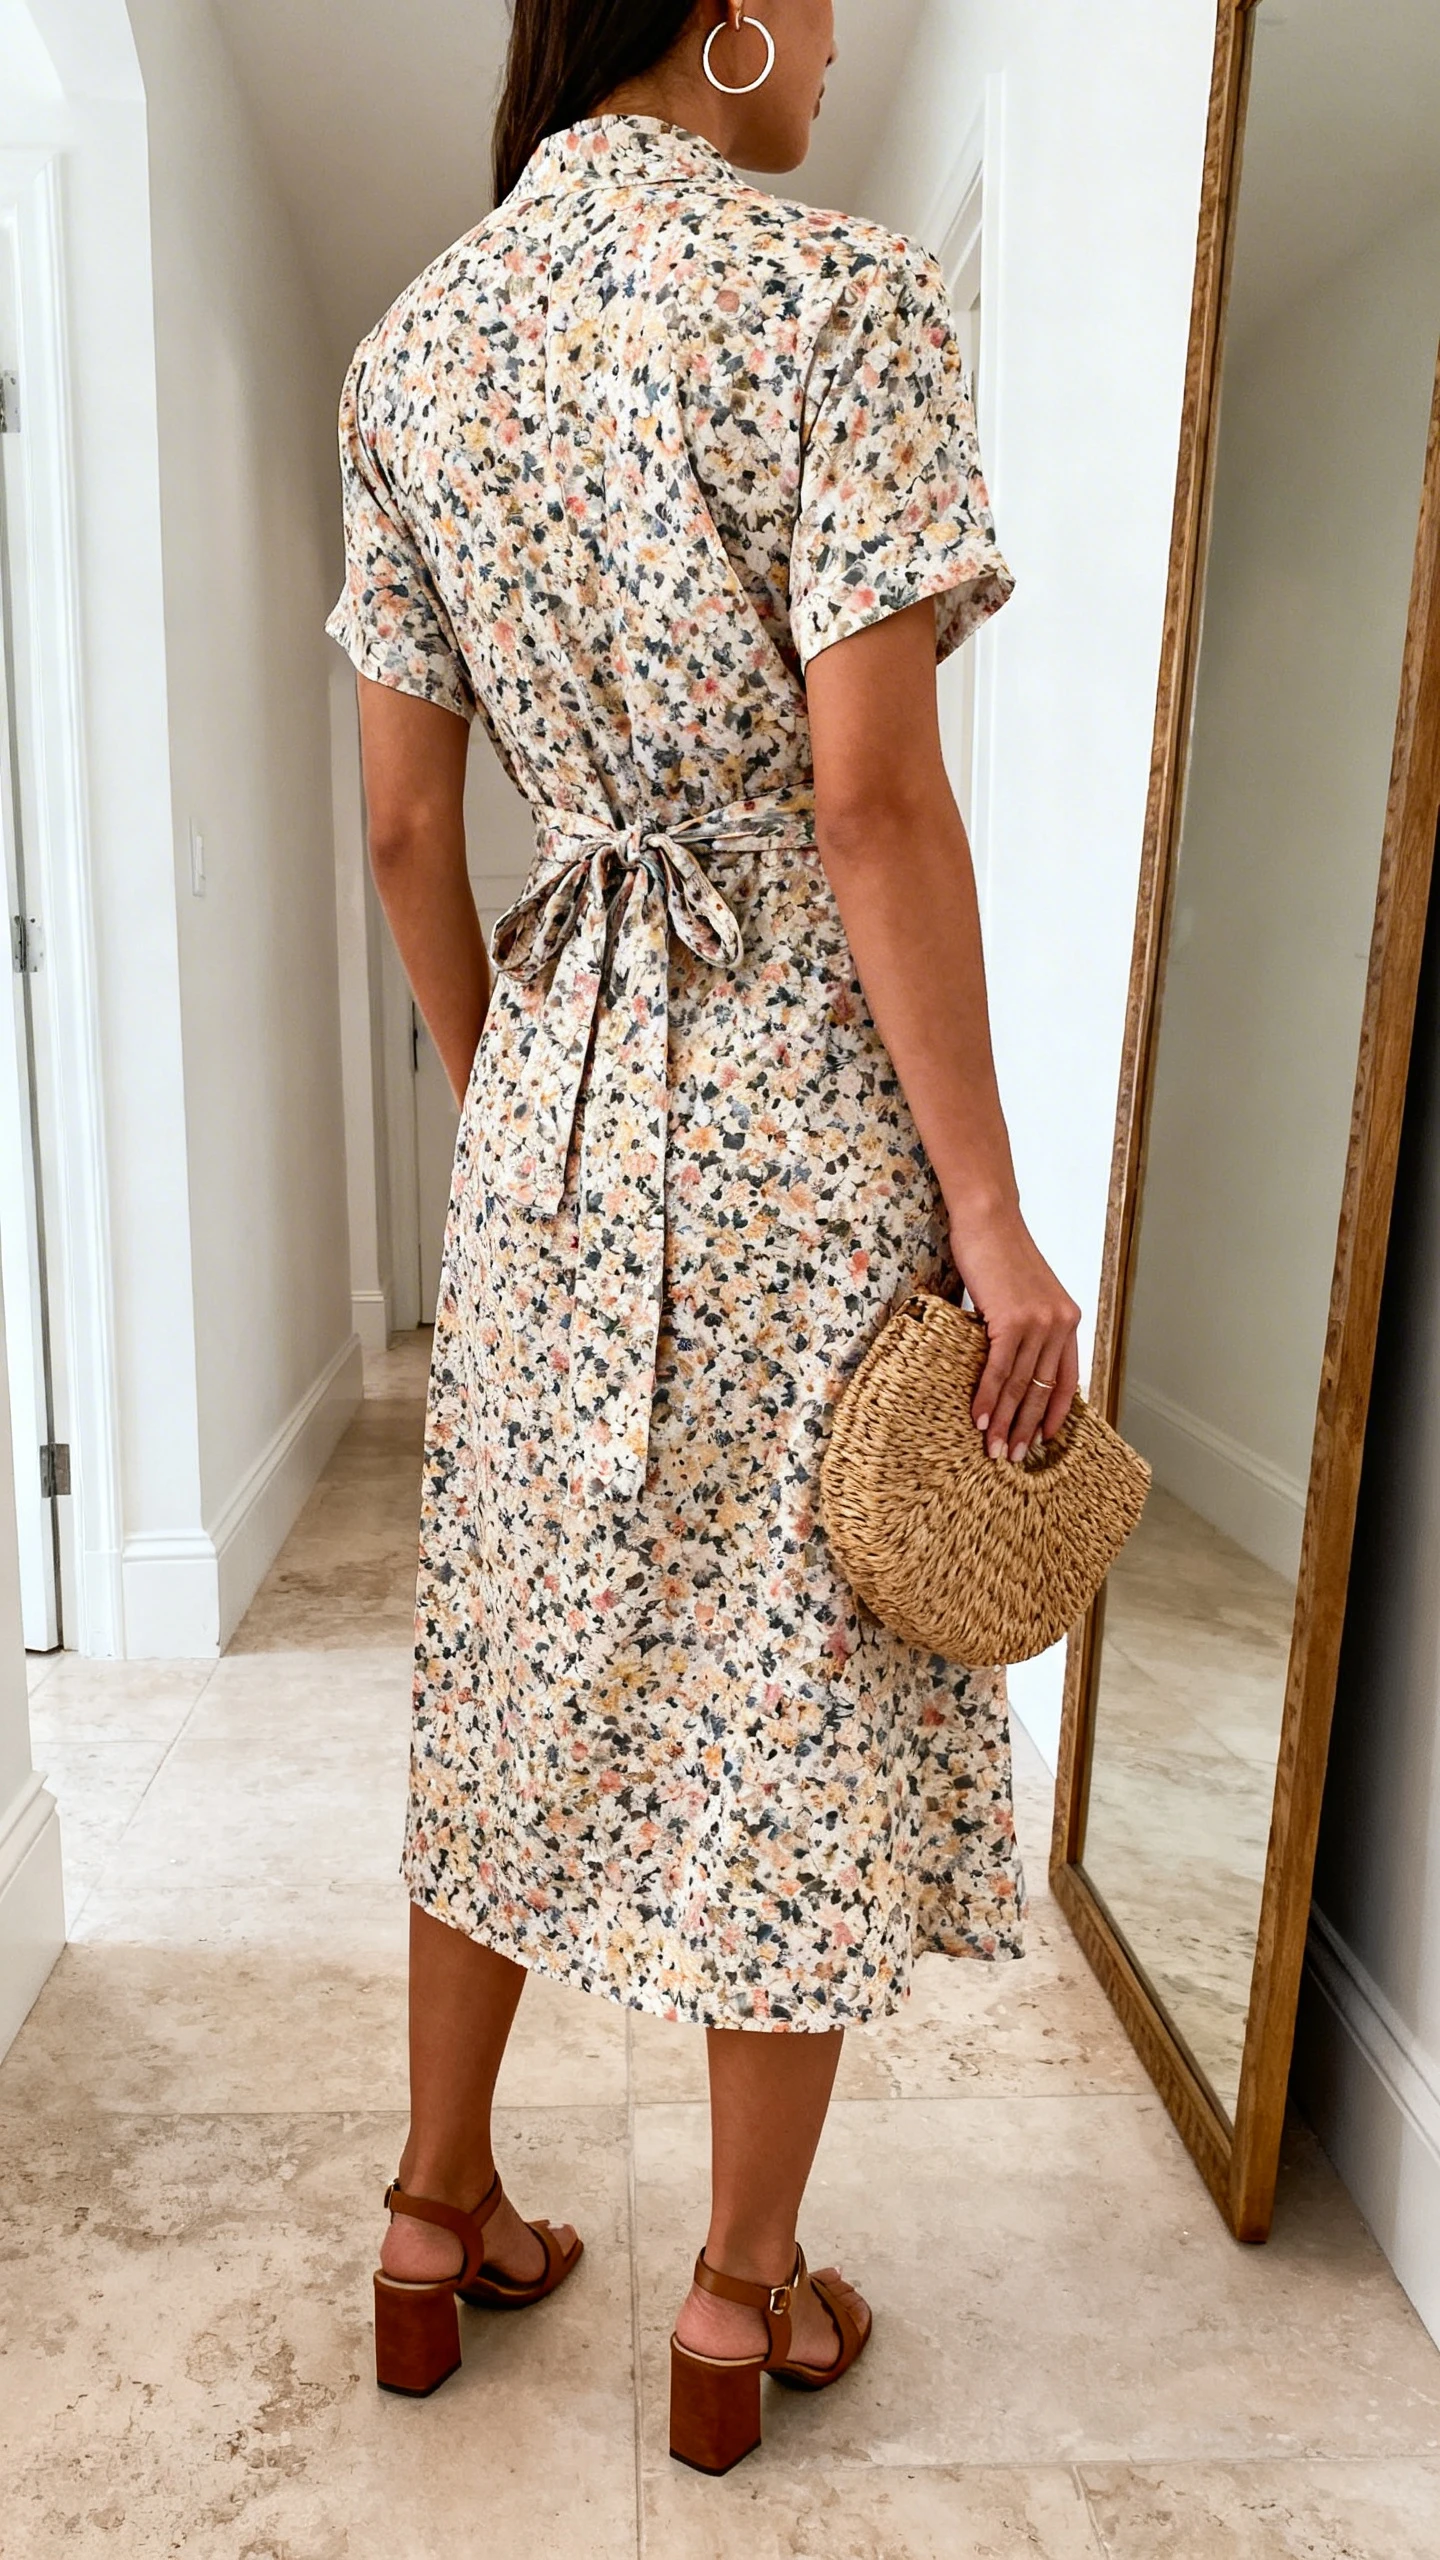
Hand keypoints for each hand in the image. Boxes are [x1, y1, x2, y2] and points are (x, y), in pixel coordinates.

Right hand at [949, 1206, 1081, 1462]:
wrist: (989, 1219)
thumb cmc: (999, 1254)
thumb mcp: (1022, 1296)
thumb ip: (1022, 1328)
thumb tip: (1003, 1363)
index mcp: (1067, 1321)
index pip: (1066, 1380)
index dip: (1056, 1414)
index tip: (1044, 1440)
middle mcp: (1060, 1324)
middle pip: (1043, 1389)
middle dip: (1027, 1428)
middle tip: (1013, 1457)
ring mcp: (1039, 1322)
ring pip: (1021, 1385)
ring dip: (1006, 1422)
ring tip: (994, 1449)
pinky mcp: (1013, 1319)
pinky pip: (1000, 1369)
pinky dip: (989, 1398)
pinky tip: (980, 1419)